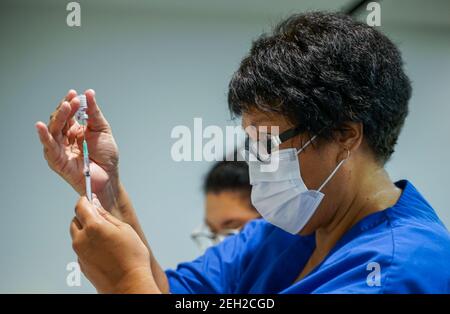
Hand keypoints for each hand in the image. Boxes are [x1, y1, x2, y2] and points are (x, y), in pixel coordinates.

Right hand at [36, 89, 119, 209]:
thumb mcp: (102, 129)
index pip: (68, 114)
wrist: (110, 176)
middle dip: (65, 108)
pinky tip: (40, 126)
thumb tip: (89, 93)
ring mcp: (60, 149)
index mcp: (75, 130)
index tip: (75, 94)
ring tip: (65, 106)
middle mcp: (65, 138)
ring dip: (58, 117)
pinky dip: (44, 136)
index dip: (70, 103)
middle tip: (72, 99)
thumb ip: (94, 113)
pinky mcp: (57, 160)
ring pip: (53, 130)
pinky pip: (49, 147)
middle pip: (59, 120)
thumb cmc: (106, 156)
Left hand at [70, 196, 158, 293]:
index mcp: (93, 227)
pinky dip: (88, 245)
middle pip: (75, 220)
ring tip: (106, 237)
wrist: (129, 285)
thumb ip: (106, 215)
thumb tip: (95, 204)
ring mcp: (79, 254)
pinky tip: (104, 250)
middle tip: (101, 219)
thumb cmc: (132, 257)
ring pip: (77, 235)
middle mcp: (81, 239)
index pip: (80, 206)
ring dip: (86, 231)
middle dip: (85, 216)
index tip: (91, 198)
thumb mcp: (124, 229)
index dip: (85, 200)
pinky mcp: (81, 265)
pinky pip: (81, 249)